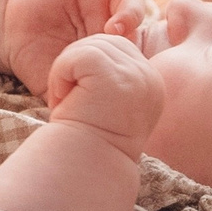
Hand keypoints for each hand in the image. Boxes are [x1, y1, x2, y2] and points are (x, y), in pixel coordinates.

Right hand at [0, 0, 148, 95]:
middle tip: (123, 45)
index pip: (136, 51)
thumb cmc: (38, 62)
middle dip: (134, 34)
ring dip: (128, 9)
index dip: (140, 58)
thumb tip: (95, 137)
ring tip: (116, 24)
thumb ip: (78, 103)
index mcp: (110, 49)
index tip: (137, 71)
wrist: (12, 30)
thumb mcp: (58, 85)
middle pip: (136, 25)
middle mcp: (109, 22)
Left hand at [44, 33, 163, 156]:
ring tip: (66, 102)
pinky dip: (59, 74)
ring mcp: (135, 75)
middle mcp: (150, 77)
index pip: (116, 48)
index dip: (90, 68)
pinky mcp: (114, 76)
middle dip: (78, 65)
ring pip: (88, 46)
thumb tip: (96, 45)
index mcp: (152, 83)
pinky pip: (77, 54)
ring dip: (66, 71)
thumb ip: (112, 73)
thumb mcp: (108, 101)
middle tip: (69, 100)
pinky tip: (62, 100)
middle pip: (103, 41)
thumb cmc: (87, 139)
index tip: (84, 102)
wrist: (81, 169)